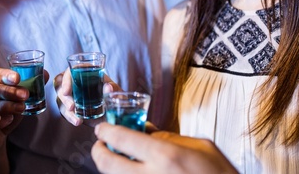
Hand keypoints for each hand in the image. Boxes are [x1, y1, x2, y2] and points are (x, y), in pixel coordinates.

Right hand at [0, 67, 29, 153]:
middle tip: (25, 95)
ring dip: (7, 105)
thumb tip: (47, 73)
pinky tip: (9, 120)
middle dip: (10, 91)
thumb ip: (32, 85)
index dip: (6, 75)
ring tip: (21, 108)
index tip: (17, 78)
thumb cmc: (6, 111)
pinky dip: (0, 120)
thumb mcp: (19, 98)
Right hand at [54, 68, 120, 125]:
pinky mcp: (70, 106)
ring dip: (67, 110)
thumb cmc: (114, 96)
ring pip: (61, 100)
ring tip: (78, 120)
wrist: (114, 111)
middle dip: (65, 98)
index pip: (69, 72)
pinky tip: (78, 121)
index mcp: (83, 72)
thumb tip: (108, 87)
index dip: (65, 81)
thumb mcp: (116, 91)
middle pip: (61, 86)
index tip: (67, 92)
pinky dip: (70, 117)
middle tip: (72, 107)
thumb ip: (113, 88)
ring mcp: (71, 94)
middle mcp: (74, 82)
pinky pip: (65, 111)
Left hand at [92, 123, 237, 173]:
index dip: (106, 131)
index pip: (122, 138)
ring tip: (115, 158)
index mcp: (166, 156)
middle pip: (107, 164)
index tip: (102, 129)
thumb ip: (169, 137)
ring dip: (109, 167)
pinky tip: (131, 170)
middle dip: (98, 152)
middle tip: (100, 145)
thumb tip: (144, 131)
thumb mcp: (200, 147)